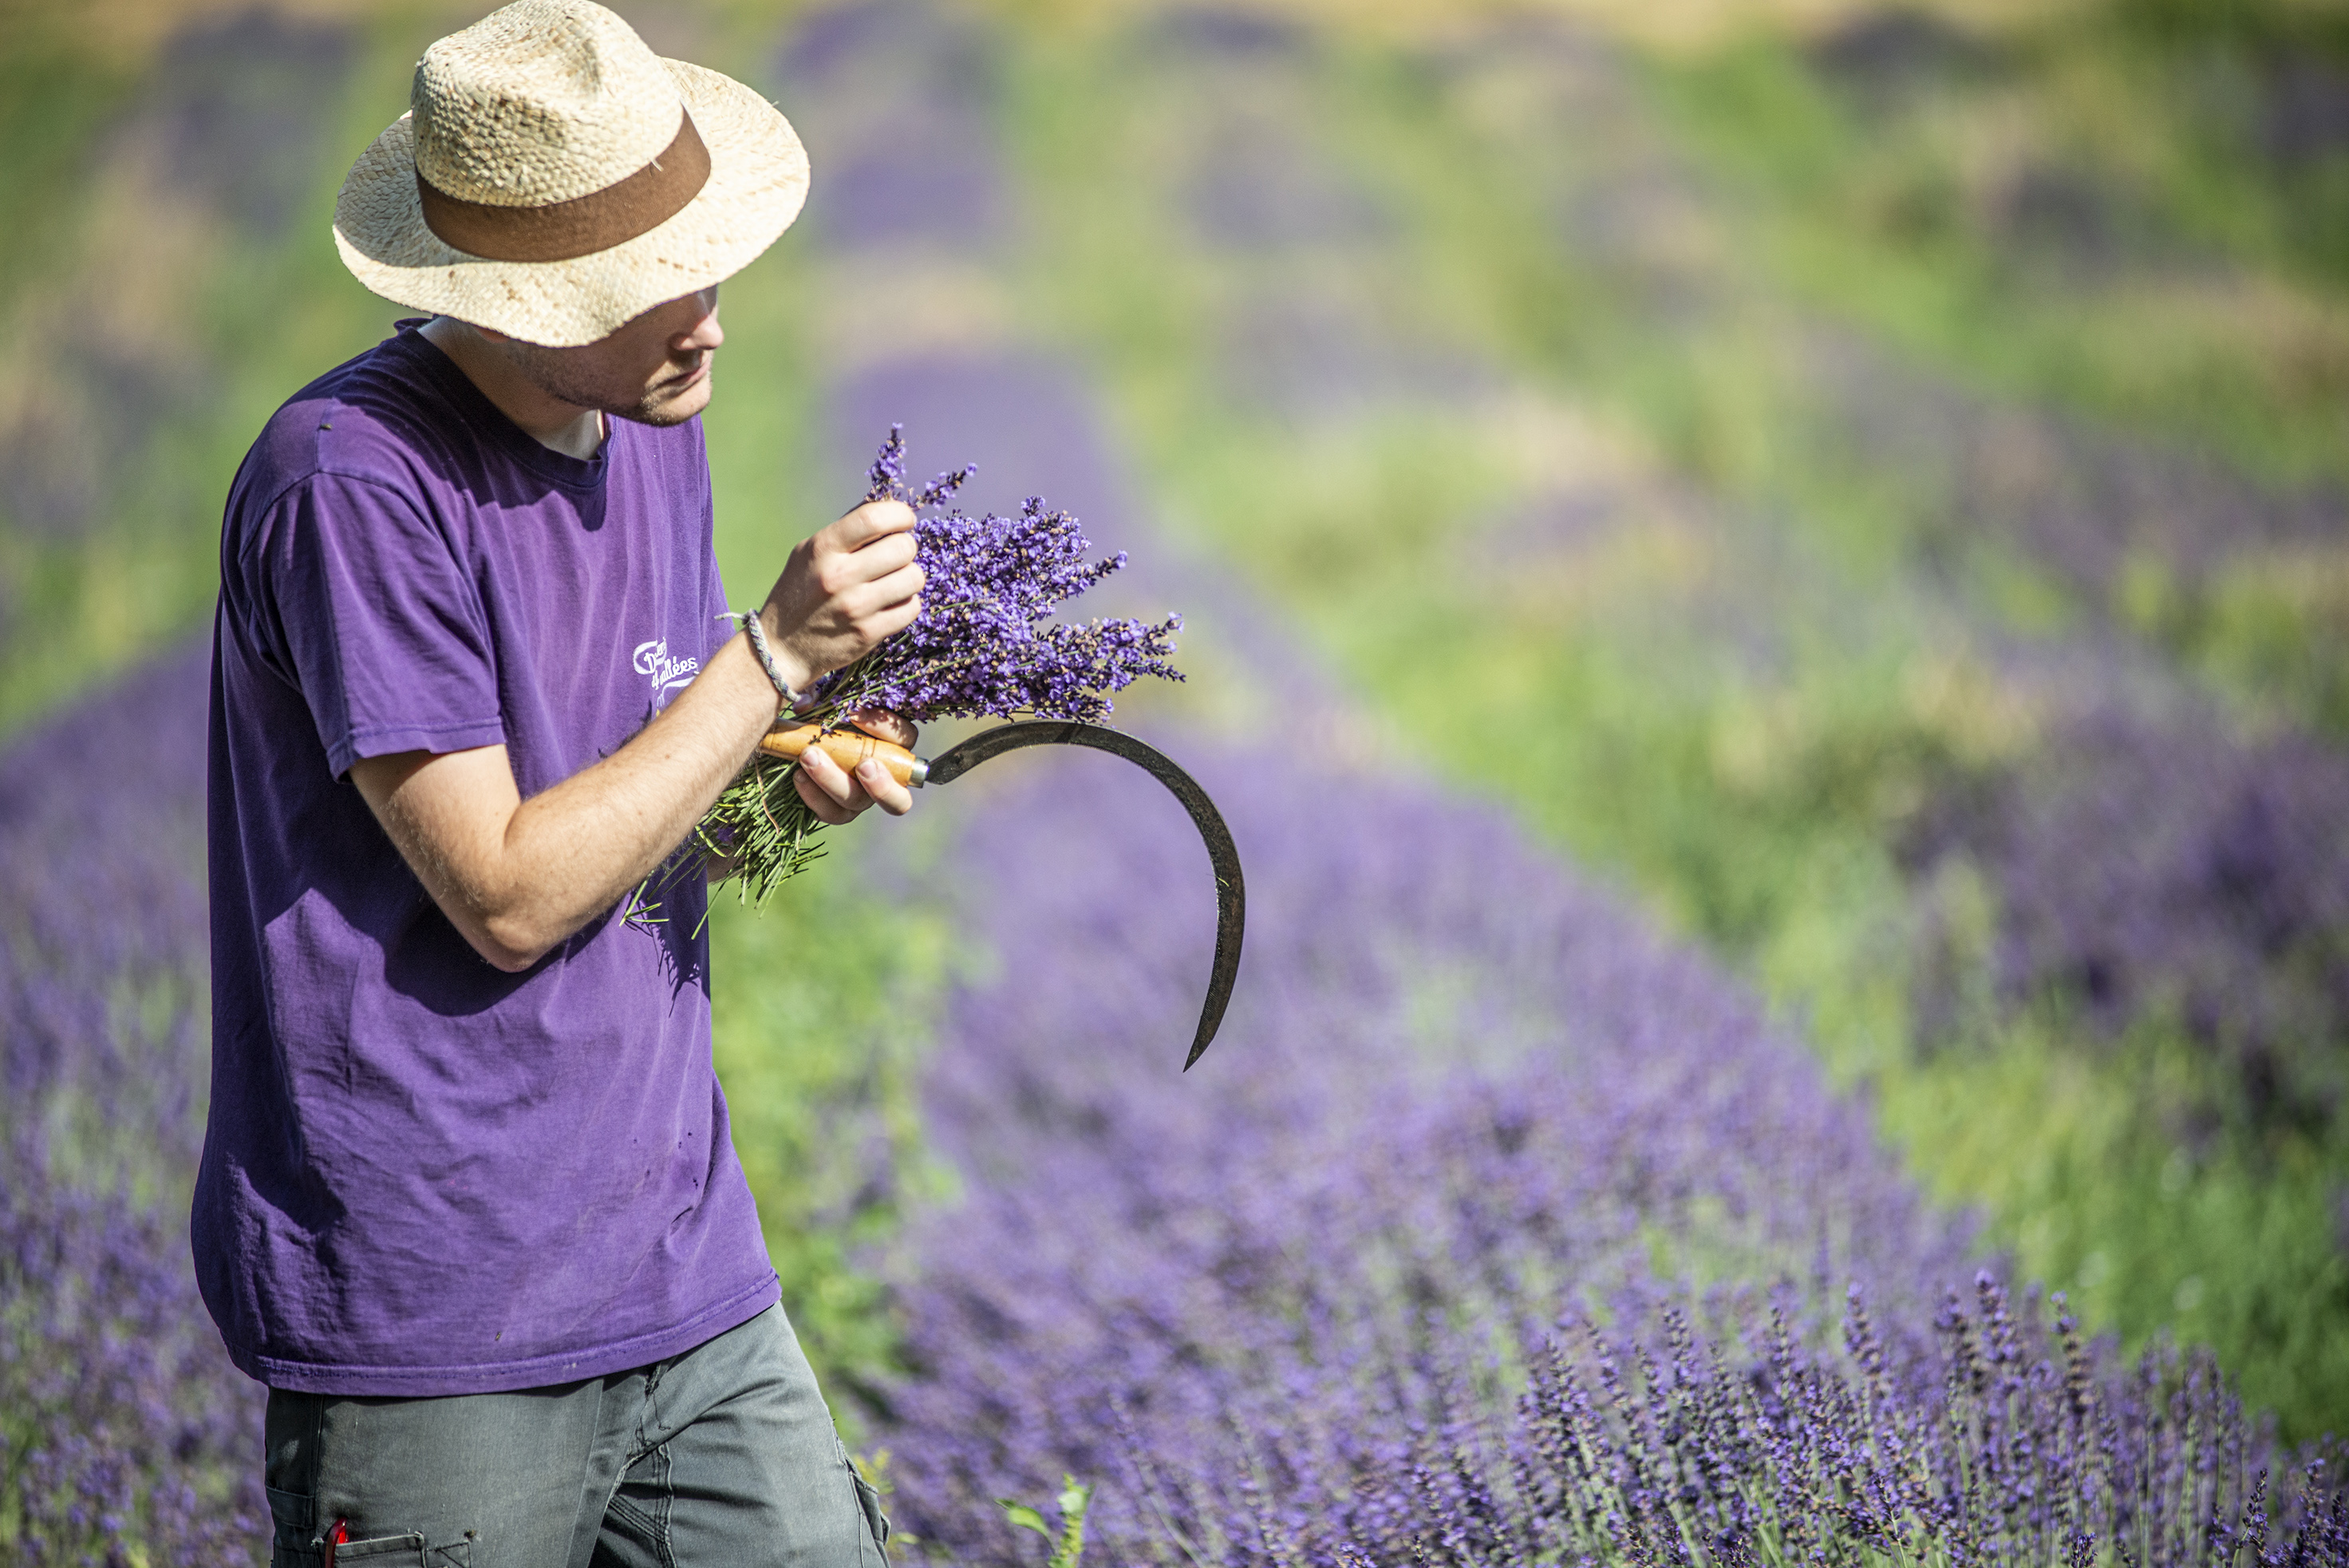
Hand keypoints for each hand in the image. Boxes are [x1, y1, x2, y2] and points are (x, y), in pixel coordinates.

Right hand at [760, 501, 922, 691]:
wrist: (782, 648)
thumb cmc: (800, 592)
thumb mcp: (809, 552)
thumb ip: (847, 531)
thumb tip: (889, 508)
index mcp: (823, 549)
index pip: (873, 518)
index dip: (899, 514)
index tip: (904, 520)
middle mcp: (839, 576)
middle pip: (903, 547)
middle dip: (906, 547)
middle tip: (895, 555)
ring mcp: (856, 607)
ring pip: (914, 578)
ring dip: (909, 576)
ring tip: (893, 580)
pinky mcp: (869, 633)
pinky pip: (912, 607)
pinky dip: (907, 602)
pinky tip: (890, 602)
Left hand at [793, 710, 918, 823]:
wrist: (797, 743)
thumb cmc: (822, 717)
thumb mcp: (825, 702)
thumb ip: (820, 697)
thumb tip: (805, 703)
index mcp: (893, 747)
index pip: (906, 739)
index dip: (885, 728)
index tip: (855, 713)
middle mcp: (884, 779)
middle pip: (899, 798)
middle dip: (882, 784)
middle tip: (864, 765)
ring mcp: (860, 799)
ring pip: (856, 802)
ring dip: (834, 781)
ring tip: (810, 757)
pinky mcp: (835, 810)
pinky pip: (830, 812)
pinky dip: (814, 796)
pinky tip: (798, 775)